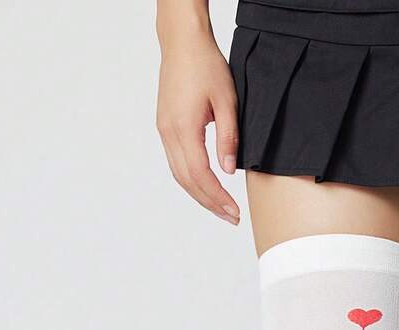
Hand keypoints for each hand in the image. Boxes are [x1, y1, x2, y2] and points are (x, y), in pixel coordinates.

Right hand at [156, 28, 240, 223]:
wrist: (182, 42)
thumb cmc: (206, 65)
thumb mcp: (227, 101)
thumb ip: (228, 138)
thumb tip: (228, 172)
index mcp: (183, 128)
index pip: (200, 175)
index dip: (217, 197)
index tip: (234, 211)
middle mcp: (169, 133)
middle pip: (187, 181)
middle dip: (210, 203)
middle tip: (231, 218)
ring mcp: (164, 131)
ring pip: (179, 175)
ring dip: (200, 195)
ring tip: (221, 208)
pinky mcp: (165, 127)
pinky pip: (176, 163)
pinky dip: (191, 180)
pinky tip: (206, 187)